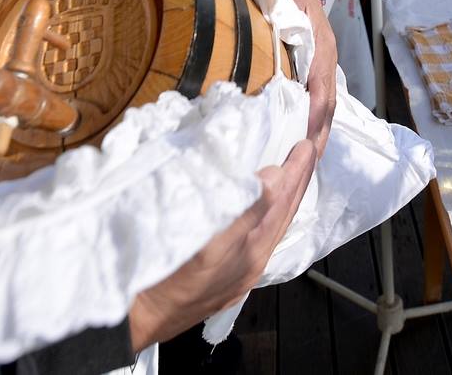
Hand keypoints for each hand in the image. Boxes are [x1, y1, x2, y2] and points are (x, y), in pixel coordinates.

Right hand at [127, 140, 316, 348]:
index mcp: (255, 249)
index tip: (309, 138)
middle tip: (315, 134)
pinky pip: (257, 223)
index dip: (299, 168)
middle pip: (288, 204)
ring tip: (300, 159)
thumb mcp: (209, 246)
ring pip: (275, 215)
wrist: (135, 316)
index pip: (286, 199)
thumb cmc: (166, 282)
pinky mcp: (224, 261)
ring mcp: (241, 260)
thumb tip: (276, 178)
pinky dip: (267, 201)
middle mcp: (254, 254)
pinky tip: (264, 192)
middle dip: (304, 169)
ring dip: (288, 184)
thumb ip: (245, 213)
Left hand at [277, 0, 336, 158]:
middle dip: (320, 132)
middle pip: (327, 103)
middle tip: (307, 162)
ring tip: (308, 161)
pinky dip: (315, 123)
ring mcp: (323, 68)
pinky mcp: (316, 72)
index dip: (315, 112)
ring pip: (325, 106)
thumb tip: (294, 14)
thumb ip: (293, 5)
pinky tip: (305, 141)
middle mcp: (326, 61)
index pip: (321, 86)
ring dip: (319, 133)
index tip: (307, 136)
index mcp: (322, 48)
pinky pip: (319, 101)